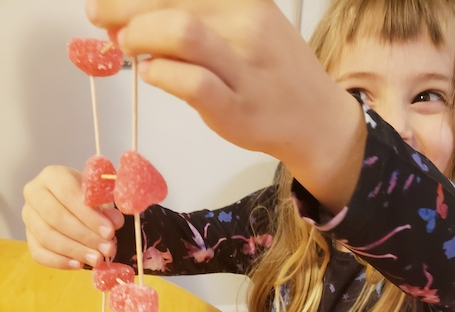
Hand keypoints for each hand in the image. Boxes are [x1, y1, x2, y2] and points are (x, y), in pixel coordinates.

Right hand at [22, 166, 123, 269]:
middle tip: (107, 249)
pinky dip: (59, 262)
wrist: (76, 204)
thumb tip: (115, 221)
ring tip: (97, 259)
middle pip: (55, 217)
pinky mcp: (29, 237)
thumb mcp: (102, 196)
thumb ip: (109, 207)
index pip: (68, 195)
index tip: (109, 232)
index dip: (89, 216)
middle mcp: (35, 193)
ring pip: (46, 237)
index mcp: (53, 176)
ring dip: (75, 251)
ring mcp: (29, 217)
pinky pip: (39, 253)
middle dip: (84, 236)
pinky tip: (79, 265)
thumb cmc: (90, 197)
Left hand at [87, 0, 365, 211]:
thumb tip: (139, 17)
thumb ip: (202, 18)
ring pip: (182, 32)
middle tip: (102, 20)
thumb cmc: (275, 75)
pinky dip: (161, 74)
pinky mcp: (237, 108)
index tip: (109, 3)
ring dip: (140, 35)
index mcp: (247, 0)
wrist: (316, 119)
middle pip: (172, 0)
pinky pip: (192, 82)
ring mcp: (244, 68)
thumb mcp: (249, 26)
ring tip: (124, 46)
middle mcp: (248, 25)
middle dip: (124, 7)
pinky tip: (151, 73)